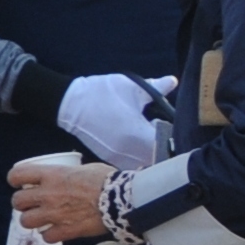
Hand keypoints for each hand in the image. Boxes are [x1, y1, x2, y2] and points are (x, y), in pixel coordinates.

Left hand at [8, 153, 113, 243]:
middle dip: (21, 203)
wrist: (123, 201)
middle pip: (17, 201)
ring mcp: (54, 214)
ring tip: (40, 219)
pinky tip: (56, 231)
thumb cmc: (108, 181)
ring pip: (26, 221)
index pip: (17, 174)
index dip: (15, 179)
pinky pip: (46, 237)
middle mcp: (48, 194)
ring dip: (31, 220)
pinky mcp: (66, 231)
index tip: (19, 183)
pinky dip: (49, 235)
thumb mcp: (85, 168)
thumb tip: (70, 173)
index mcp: (51, 174)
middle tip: (30, 204)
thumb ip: (70, 173)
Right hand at [56, 73, 175, 172]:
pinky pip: (132, 164)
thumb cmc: (101, 93)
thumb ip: (156, 87)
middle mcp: (129, 151)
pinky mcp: (109, 158)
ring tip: (150, 138)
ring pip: (145, 164)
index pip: (168, 145)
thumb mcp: (131, 87)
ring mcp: (118, 157)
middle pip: (159, 159)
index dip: (174, 138)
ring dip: (152, 155)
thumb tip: (173, 81)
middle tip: (164, 133)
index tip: (174, 128)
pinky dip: (139, 157)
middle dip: (165, 148)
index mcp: (138, 134)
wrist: (70, 103)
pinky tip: (137, 143)